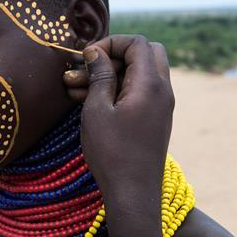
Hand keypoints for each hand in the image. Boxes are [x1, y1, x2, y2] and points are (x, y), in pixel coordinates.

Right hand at [67, 35, 173, 236]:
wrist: (134, 194)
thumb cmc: (112, 153)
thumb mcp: (97, 110)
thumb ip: (99, 76)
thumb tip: (96, 52)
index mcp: (151, 84)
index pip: (138, 43)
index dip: (111, 42)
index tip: (87, 56)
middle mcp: (163, 91)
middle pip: (145, 53)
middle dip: (114, 55)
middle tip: (87, 68)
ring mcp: (161, 106)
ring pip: (140, 73)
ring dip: (111, 74)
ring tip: (73, 88)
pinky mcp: (155, 119)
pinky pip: (139, 92)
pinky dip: (118, 90)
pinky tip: (87, 101)